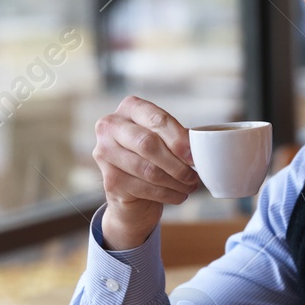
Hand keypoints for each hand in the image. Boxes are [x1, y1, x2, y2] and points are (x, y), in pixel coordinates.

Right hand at [92, 96, 198, 249]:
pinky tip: (179, 196)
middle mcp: (110, 126)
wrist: (130, 188)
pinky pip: (145, 189)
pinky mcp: (109, 179)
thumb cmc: (153, 156)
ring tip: (190, 186)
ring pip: (148, 170)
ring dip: (175, 182)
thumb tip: (200, 147)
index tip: (195, 156)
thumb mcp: (165, 140)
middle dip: (177, 163)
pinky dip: (167, 194)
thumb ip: (179, 138)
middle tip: (194, 176)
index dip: (179, 139)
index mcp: (129, 108)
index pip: (157, 120)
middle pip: (148, 144)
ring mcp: (104, 153)